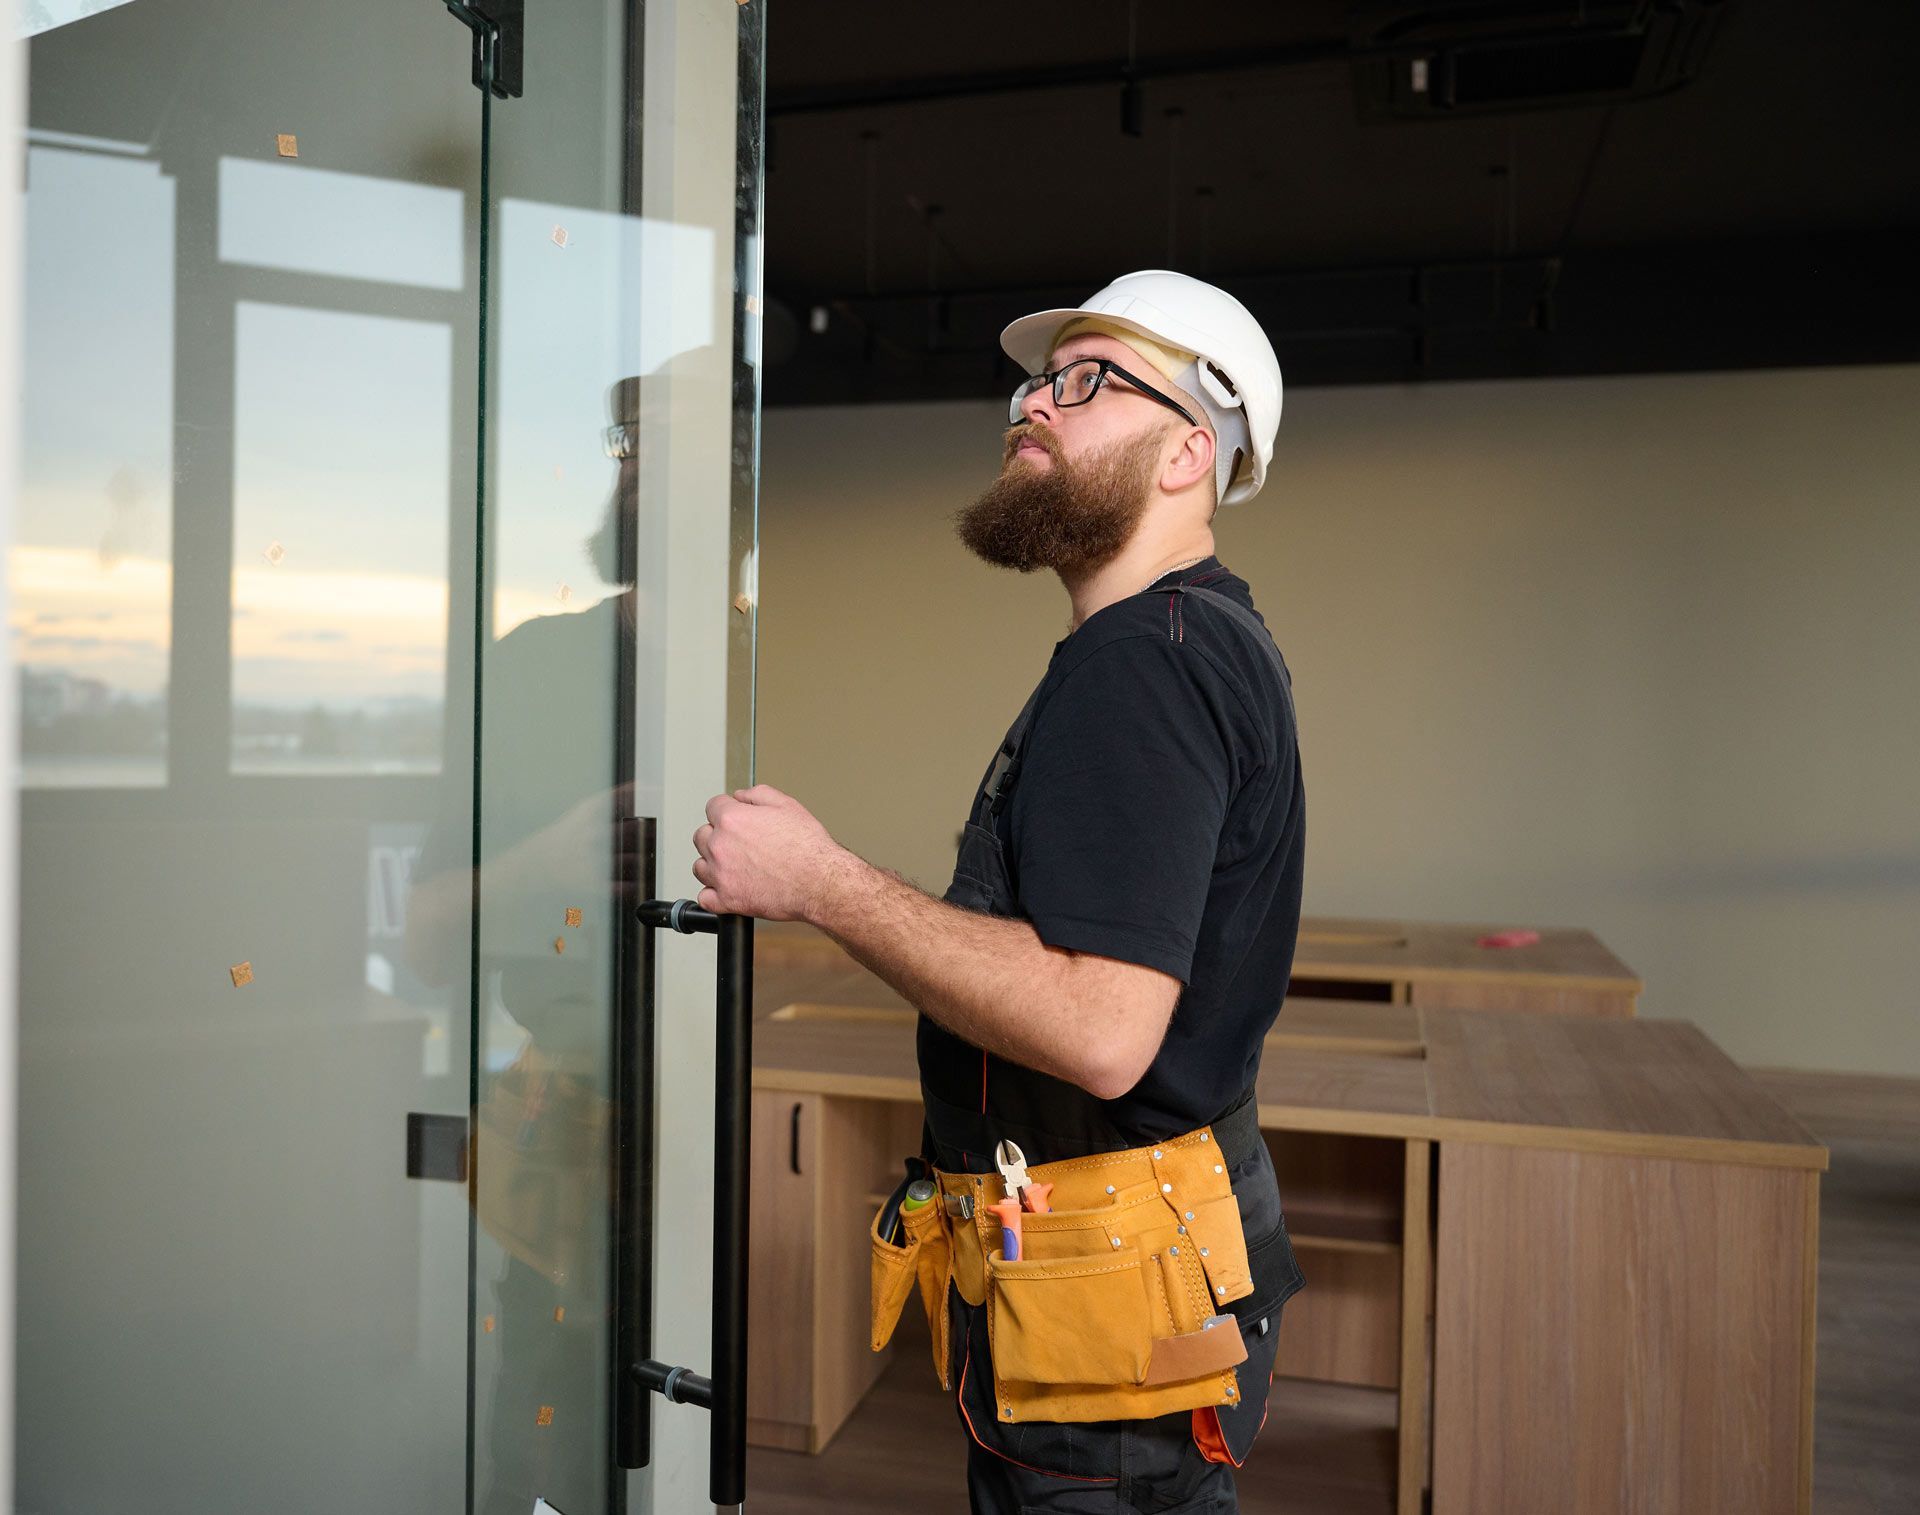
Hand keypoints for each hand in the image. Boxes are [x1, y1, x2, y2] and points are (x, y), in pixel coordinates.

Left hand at [691, 784, 846, 921]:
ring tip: (735, 866)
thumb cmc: (807, 846)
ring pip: (700, 866)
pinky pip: (705, 898)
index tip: (735, 818)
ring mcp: (721, 875)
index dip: (727, 810)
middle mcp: (720, 846)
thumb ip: (756, 794)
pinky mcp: (727, 900)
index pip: (712, 807)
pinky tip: (728, 888)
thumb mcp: (787, 804)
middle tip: (739, 843)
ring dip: (713, 864)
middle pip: (701, 836)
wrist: (819, 881)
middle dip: (717, 836)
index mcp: (731, 819)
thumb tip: (740, 796)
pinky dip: (714, 894)